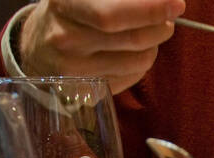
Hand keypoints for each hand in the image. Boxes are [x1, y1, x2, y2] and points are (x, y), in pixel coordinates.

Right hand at [20, 0, 185, 93]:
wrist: (37, 47)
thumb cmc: (71, 11)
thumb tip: (164, 2)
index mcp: (65, 3)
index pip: (113, 14)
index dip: (150, 9)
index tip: (175, 4)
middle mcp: (65, 37)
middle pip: (133, 39)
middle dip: (160, 27)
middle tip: (169, 18)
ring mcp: (74, 70)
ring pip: (138, 61)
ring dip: (154, 46)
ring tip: (147, 35)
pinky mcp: (85, 92)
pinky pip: (131, 79)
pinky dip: (141, 64)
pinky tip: (130, 53)